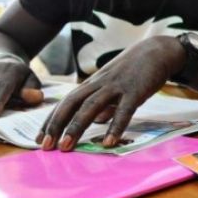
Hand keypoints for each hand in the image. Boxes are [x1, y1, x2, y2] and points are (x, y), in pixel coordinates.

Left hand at [37, 36, 181, 151]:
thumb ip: (105, 104)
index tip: (39, 139)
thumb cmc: (135, 70)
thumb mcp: (114, 86)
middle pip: (72, 103)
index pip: (66, 102)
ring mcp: (116, 86)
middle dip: (57, 124)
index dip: (51, 120)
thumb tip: (97, 122)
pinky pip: (123, 110)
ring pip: (91, 106)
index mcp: (93, 84)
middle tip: (46, 146)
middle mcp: (99, 84)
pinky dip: (115, 127)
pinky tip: (108, 143)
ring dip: (76, 127)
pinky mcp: (135, 90)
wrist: (157, 51)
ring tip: (67, 147)